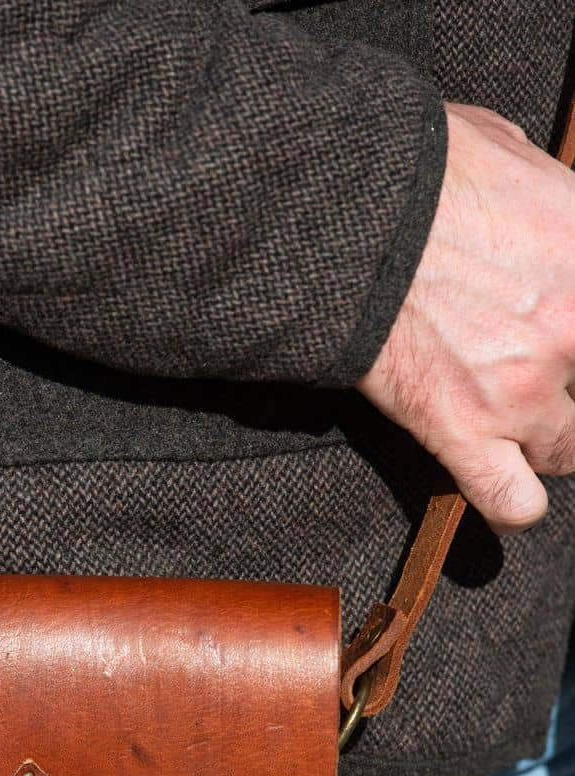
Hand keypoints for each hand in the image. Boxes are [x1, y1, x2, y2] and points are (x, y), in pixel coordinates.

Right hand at [357, 102, 574, 534]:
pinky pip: (513, 503)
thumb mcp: (506, 151)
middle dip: (574, 387)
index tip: (572, 344)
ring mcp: (522, 388)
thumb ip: (542, 190)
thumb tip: (535, 191)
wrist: (346, 217)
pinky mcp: (461, 432)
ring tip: (521, 426)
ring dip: (550, 440)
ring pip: (570, 450)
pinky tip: (504, 484)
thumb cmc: (418, 172)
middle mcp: (573, 325)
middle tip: (549, 377)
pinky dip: (513, 502)